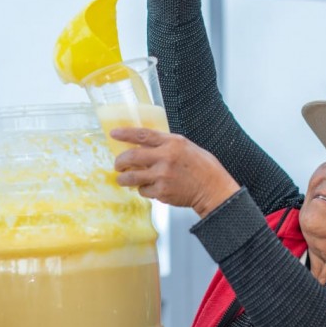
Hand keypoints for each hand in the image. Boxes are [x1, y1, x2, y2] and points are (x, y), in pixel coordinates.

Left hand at [111, 127, 240, 217]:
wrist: (212, 188)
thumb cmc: (201, 166)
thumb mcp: (185, 146)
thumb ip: (165, 144)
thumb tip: (143, 145)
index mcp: (172, 143)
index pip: (142, 135)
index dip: (125, 134)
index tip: (113, 134)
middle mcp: (165, 158)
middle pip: (131, 157)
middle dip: (119, 161)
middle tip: (117, 164)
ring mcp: (162, 176)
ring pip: (132, 177)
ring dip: (124, 179)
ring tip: (123, 179)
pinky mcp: (162, 192)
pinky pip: (143, 191)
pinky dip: (143, 189)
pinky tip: (150, 187)